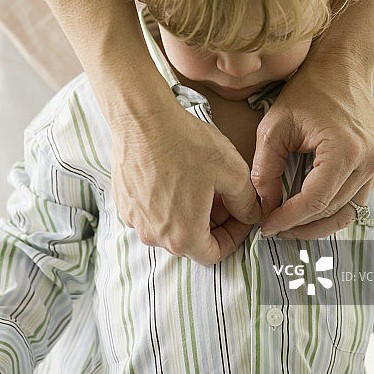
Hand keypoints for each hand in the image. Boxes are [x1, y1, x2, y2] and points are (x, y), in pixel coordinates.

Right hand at [112, 104, 261, 264]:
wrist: (142, 119)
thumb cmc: (187, 145)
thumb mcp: (233, 173)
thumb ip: (247, 203)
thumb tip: (249, 214)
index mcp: (183, 237)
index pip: (214, 254)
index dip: (234, 236)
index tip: (241, 214)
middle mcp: (154, 236)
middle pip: (192, 241)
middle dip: (213, 222)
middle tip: (225, 195)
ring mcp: (135, 220)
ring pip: (171, 225)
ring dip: (190, 211)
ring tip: (202, 182)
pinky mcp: (124, 202)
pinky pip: (151, 211)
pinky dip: (167, 202)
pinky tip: (177, 175)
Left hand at [252, 51, 373, 238]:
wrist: (342, 69)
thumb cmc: (307, 92)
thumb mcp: (274, 127)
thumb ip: (265, 169)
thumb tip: (264, 206)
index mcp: (344, 151)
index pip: (314, 202)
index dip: (287, 220)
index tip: (265, 227)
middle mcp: (368, 162)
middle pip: (331, 212)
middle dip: (300, 226)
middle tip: (272, 229)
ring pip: (346, 213)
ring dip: (317, 224)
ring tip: (288, 224)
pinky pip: (354, 201)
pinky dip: (331, 211)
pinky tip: (307, 211)